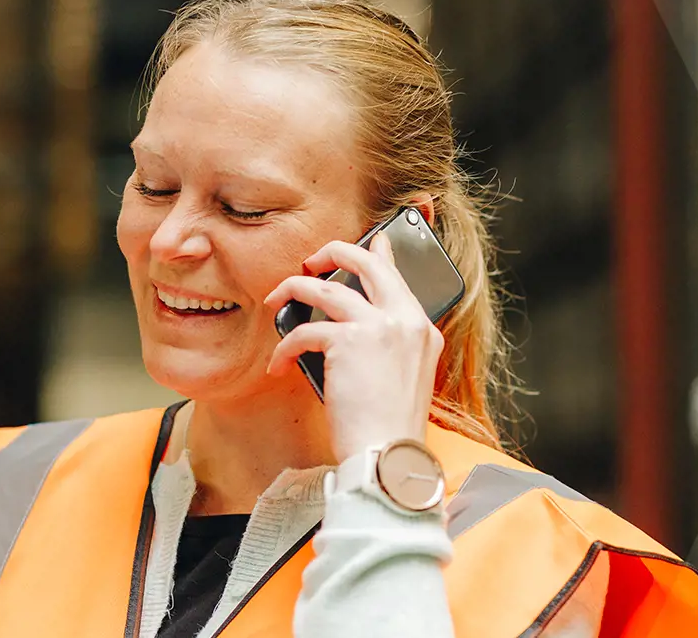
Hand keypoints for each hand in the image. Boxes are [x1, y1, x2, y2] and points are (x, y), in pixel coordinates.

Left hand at [264, 234, 443, 460]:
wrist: (388, 455)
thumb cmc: (389, 427)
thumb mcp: (404, 377)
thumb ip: (390, 345)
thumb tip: (352, 328)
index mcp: (422, 328)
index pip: (398, 276)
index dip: (378, 254)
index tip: (367, 242)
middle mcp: (405, 320)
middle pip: (365, 262)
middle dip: (332, 253)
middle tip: (310, 264)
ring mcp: (378, 327)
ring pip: (325, 289)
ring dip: (293, 291)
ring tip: (276, 300)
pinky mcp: (348, 341)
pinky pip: (304, 331)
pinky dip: (285, 348)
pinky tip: (279, 366)